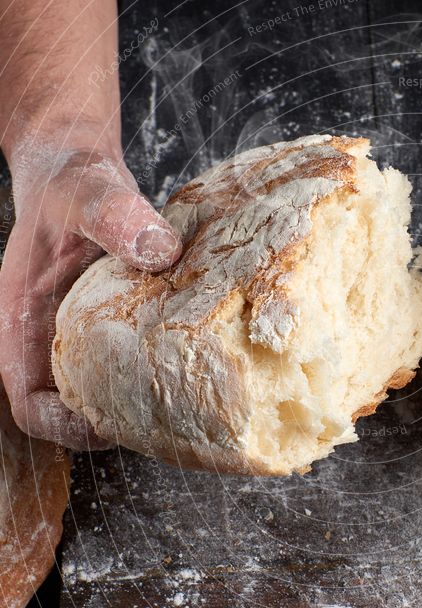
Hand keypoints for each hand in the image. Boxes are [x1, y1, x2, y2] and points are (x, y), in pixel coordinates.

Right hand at [0, 134, 181, 448]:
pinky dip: (158, 370)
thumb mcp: (86, 192)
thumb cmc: (68, 184)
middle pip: (74, 412)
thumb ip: (114, 215)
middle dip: (117, 424)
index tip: (114, 423)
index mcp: (23, 322)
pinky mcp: (113, 326)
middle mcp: (52, 339)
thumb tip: (159, 249)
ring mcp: (82, 335)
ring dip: (142, 403)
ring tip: (191, 399)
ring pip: (106, 393)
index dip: (66, 426)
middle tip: (172, 420)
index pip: (30, 402)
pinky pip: (132, 363)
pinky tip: (198, 362)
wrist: (78, 169)